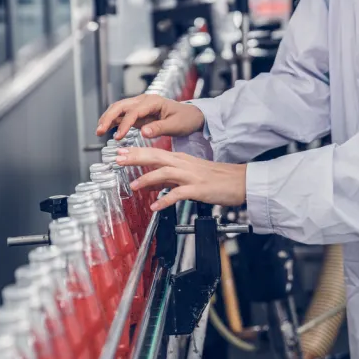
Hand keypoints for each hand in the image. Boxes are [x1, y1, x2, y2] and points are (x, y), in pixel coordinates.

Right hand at [96, 94, 204, 139]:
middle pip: (121, 106)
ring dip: (108, 118)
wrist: (191, 116)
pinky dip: (113, 121)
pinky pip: (123, 115)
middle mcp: (144, 101)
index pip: (133, 111)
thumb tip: (143, 132)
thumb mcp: (176, 125)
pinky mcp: (138, 113)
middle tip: (99, 131)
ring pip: (119, 109)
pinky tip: (107, 130)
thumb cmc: (186, 119)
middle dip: (108, 117)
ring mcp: (140, 106)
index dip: (124, 124)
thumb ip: (159, 128)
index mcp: (153, 101)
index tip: (118, 137)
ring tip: (99, 131)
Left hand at [116, 147, 246, 210]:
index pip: (156, 152)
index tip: (120, 152)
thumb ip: (169, 178)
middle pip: (156, 157)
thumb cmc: (217, 178)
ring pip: (165, 173)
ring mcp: (191, 176)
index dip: (136, 152)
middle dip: (136, 157)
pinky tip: (155, 206)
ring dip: (148, 179)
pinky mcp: (198, 189)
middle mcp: (185, 164)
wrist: (240, 181)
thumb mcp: (190, 175)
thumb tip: (150, 183)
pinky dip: (165, 200)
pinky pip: (178, 194)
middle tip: (118, 159)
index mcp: (182, 159)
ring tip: (134, 185)